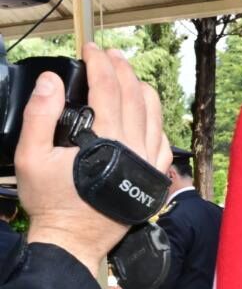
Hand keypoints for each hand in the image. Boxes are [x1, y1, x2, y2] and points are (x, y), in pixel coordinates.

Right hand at [18, 45, 169, 275]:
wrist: (74, 239)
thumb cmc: (52, 202)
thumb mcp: (31, 157)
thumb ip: (40, 116)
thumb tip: (51, 81)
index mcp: (107, 138)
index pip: (108, 87)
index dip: (100, 62)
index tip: (91, 49)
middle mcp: (135, 146)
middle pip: (135, 95)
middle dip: (122, 69)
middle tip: (110, 55)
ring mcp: (149, 161)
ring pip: (155, 115)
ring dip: (142, 90)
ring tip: (129, 75)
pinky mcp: (153, 176)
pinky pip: (163, 140)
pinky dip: (155, 121)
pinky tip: (146, 114)